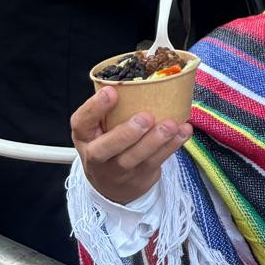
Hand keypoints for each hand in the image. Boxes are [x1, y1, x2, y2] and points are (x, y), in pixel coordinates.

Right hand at [70, 86, 191, 205]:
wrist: (113, 186)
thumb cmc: (110, 143)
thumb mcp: (102, 127)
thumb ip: (115, 109)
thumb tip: (148, 78)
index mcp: (85, 136)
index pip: (81, 123)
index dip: (94, 108)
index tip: (112, 91)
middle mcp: (96, 156)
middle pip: (104, 149)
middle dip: (126, 133)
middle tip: (146, 117)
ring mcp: (117, 171)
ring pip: (134, 158)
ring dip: (155, 141)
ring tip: (170, 124)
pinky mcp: (140, 177)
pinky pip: (156, 162)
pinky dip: (172, 146)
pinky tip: (183, 131)